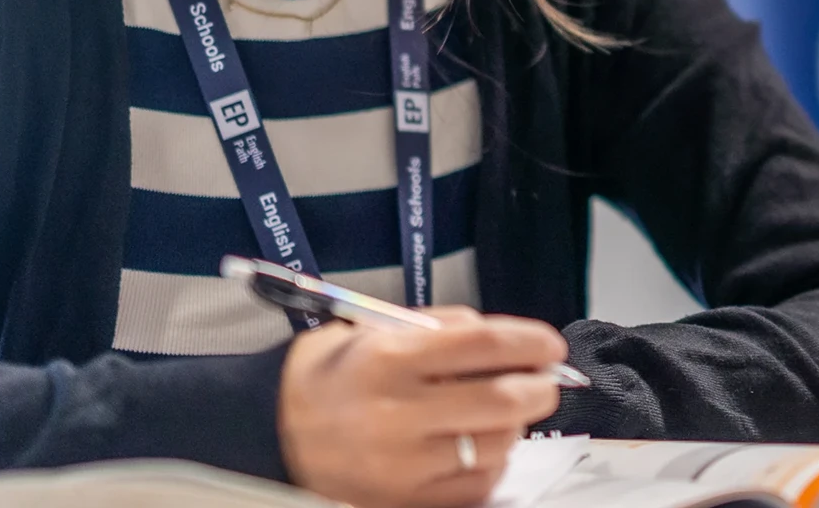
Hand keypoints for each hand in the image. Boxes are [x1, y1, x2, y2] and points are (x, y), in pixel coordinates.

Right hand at [277, 306, 566, 507]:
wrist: (268, 432)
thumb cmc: (326, 375)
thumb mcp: (372, 329)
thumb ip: (438, 328)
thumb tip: (500, 339)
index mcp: (388, 358)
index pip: (483, 344)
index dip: (530, 342)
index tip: (549, 345)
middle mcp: (396, 413)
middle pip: (501, 399)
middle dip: (538, 387)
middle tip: (543, 380)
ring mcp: (401, 466)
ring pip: (494, 446)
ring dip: (515, 426)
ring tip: (505, 413)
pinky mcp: (403, 503)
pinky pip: (474, 487)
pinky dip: (490, 464)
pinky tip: (479, 447)